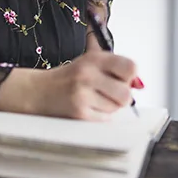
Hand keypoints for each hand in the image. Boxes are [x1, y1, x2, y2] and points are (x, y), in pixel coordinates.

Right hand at [0, 51, 138, 120]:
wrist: (37, 91)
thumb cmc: (67, 79)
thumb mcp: (89, 64)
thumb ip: (114, 69)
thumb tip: (139, 83)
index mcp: (94, 58)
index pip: (129, 66)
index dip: (130, 76)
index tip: (123, 78)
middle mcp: (88, 73)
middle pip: (126, 93)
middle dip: (120, 97)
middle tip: (107, 93)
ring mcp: (83, 94)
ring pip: (116, 108)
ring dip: (109, 108)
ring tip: (93, 100)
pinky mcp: (79, 112)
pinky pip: (105, 119)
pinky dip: (99, 117)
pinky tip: (87, 108)